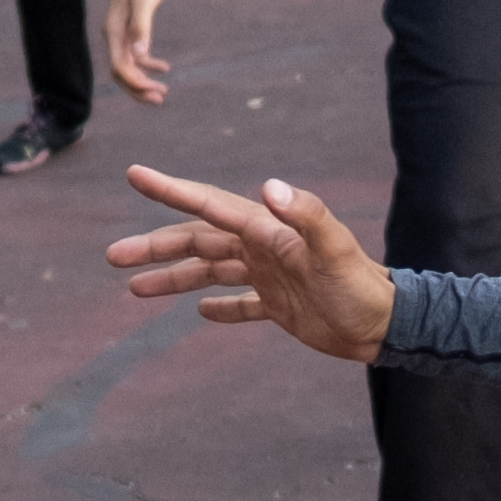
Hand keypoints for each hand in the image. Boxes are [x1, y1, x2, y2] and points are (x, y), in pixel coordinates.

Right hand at [101, 0, 175, 102]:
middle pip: (122, 73)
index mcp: (114, 32)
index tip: (154, 91)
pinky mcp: (132, 28)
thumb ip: (142, 28)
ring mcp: (122, 33)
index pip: (120, 68)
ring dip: (144, 81)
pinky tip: (164, 67)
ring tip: (163, 92)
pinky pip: (137, 54)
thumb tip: (139, 54)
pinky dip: (149, 64)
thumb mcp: (145, 1)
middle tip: (160, 98)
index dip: (135, 83)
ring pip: (129, 66)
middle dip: (138, 89)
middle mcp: (115, 36)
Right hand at [112, 168, 397, 354]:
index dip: (173, 190)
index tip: (136, 175)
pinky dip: (221, 307)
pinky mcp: (281, 304)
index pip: (211, 205)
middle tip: (113, 256)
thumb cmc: (360, 286)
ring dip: (174, 277)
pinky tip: (201, 312)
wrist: (387, 325)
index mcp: (268, 229)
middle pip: (199, 241)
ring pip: (210, 272)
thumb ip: (307, 215)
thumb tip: (269, 187)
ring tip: (134, 287)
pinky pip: (242, 304)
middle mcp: (264, 247)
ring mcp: (270, 276)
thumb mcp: (334, 248)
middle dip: (156, 245)